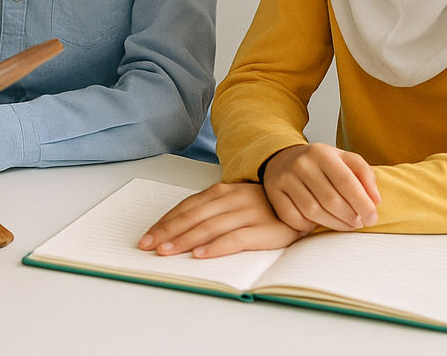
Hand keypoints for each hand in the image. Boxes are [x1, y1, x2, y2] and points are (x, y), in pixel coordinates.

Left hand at [138, 182, 304, 257]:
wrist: (300, 201)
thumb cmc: (260, 206)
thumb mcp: (232, 203)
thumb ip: (209, 212)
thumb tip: (175, 231)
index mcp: (220, 192)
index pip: (185, 208)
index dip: (164, 222)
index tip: (146, 237)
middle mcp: (230, 199)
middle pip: (192, 217)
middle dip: (167, 233)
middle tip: (148, 246)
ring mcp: (247, 213)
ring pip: (209, 227)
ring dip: (185, 240)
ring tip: (167, 252)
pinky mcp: (263, 229)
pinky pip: (235, 239)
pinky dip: (215, 247)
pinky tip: (200, 254)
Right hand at [262, 142, 380, 231]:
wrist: (283, 158)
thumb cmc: (320, 164)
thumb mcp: (344, 159)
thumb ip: (365, 175)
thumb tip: (375, 200)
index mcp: (322, 153)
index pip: (347, 182)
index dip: (363, 204)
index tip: (372, 217)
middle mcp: (301, 164)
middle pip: (330, 200)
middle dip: (350, 217)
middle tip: (359, 223)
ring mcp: (285, 178)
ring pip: (313, 211)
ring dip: (333, 224)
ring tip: (345, 224)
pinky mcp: (274, 192)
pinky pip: (293, 218)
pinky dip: (308, 225)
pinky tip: (318, 222)